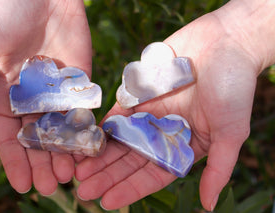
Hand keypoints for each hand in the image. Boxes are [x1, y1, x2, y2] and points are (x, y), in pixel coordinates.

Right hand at [0, 0, 90, 194]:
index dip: (15, 161)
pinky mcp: (79, 84)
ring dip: (64, 154)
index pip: (8, 137)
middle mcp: (30, 101)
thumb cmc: (8, 18)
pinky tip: (87, 149)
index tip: (23, 185)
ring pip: (60, 131)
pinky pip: (82, 112)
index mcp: (4, 98)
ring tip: (69, 175)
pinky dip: (84, 131)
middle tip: (51, 186)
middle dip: (42, 163)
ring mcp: (56, 94)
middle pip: (36, 139)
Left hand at [75, 0, 274, 209]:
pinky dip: (101, 127)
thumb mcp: (231, 131)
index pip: (152, 174)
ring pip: (119, 140)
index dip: (130, 188)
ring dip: (99, 155)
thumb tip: (209, 205)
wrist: (225, 43)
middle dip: (107, 174)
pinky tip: (85, 139)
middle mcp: (162, 133)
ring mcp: (148, 113)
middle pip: (130, 160)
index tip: (107, 201)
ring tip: (77, 170)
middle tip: (83, 189)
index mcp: (183, 146)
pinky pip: (116, 113)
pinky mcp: (138, 94)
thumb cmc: (234, 87)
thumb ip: (219, 168)